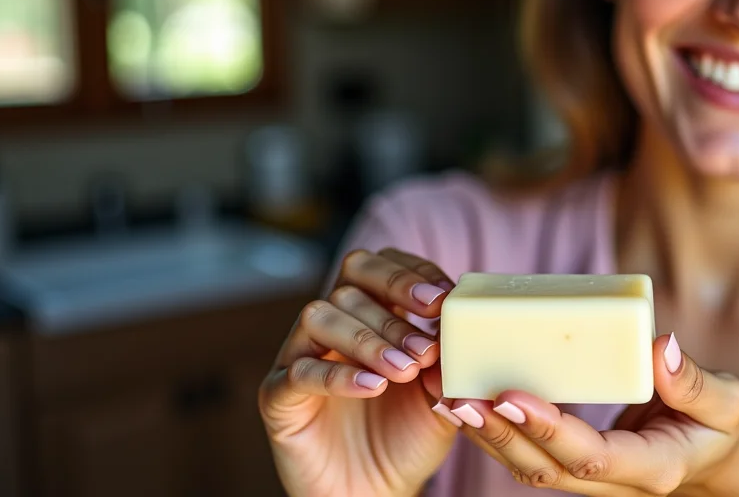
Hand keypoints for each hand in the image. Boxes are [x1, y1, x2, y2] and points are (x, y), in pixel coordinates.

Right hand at [259, 248, 463, 496]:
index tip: (444, 298)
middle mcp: (332, 324)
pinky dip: (338, 375)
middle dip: (392, 301)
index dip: (411, 274)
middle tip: (426, 340)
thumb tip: (460, 330)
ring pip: (320, 316)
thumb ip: (450, 360)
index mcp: (370, 312)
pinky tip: (374, 386)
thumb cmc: (409, 436)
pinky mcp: (278, 396)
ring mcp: (299, 355)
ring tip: (405, 369)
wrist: (376, 493)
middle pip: (350, 279)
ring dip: (369, 338)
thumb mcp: (441, 394)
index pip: (382, 265)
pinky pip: (300, 372)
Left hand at [441, 333, 738, 494]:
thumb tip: (661, 346)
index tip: (512, 394)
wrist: (708, 464)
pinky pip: (526, 452)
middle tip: (461, 396)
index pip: (590, 456)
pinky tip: (465, 401)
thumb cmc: (716, 428)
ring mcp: (588, 478)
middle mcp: (612, 481)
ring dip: (486, 434)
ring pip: (526, 466)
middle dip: (499, 433)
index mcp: (652, 468)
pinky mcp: (571, 464)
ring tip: (449, 397)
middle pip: (544, 467)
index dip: (548, 428)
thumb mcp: (726, 404)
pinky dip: (494, 429)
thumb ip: (695, 382)